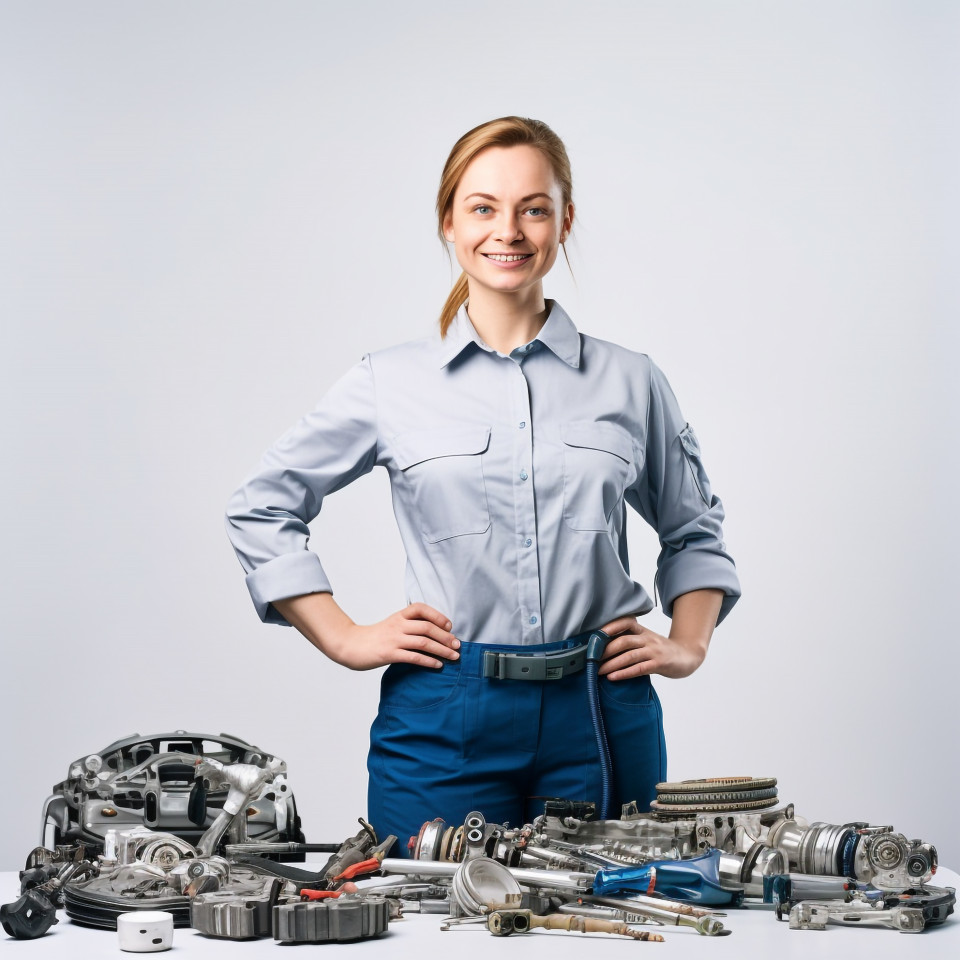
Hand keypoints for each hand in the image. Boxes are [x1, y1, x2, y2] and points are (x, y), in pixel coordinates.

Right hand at [328, 602, 460, 671]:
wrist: (351, 645)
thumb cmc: (374, 637)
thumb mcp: (392, 624)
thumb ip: (409, 624)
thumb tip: (433, 631)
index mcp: (399, 616)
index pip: (421, 608)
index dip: (437, 615)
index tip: (449, 625)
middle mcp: (398, 625)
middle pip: (427, 627)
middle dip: (446, 637)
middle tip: (458, 645)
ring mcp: (394, 639)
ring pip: (424, 642)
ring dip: (442, 650)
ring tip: (453, 656)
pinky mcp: (390, 654)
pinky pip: (414, 657)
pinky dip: (429, 661)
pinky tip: (438, 665)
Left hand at [597, 616, 707, 680]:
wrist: (687, 656)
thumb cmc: (662, 650)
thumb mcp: (647, 640)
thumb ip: (630, 641)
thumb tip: (604, 648)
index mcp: (643, 631)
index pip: (625, 622)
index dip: (610, 627)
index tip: (595, 634)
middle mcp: (647, 639)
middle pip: (623, 641)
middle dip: (605, 650)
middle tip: (591, 658)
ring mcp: (654, 651)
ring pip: (629, 656)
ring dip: (611, 664)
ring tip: (598, 670)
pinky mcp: (659, 664)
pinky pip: (639, 668)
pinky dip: (624, 673)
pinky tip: (613, 677)